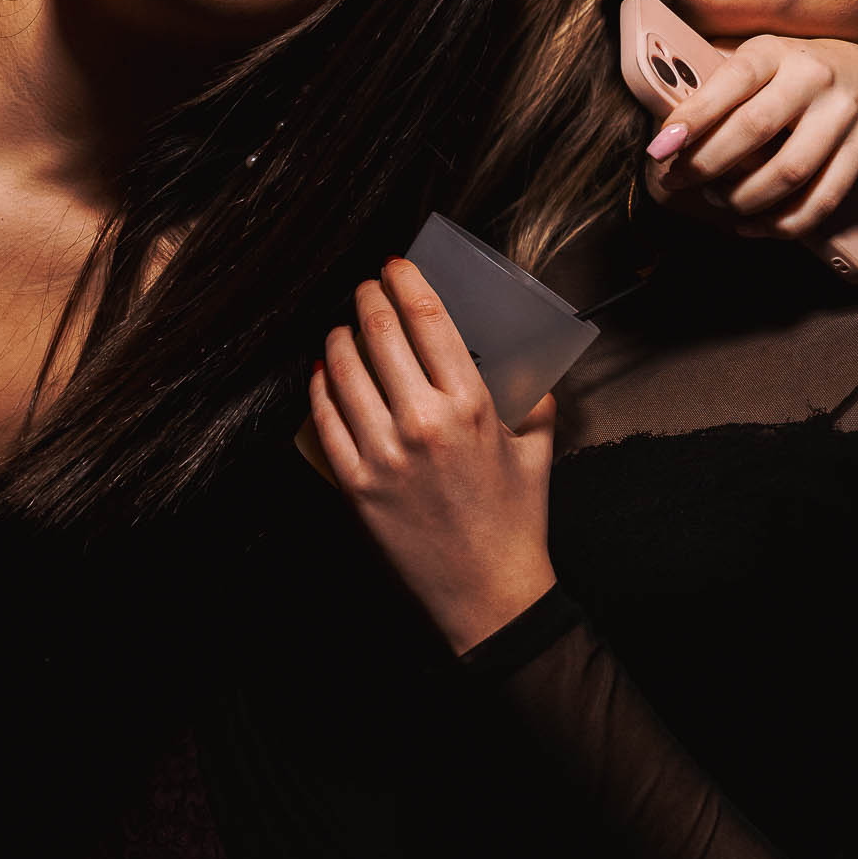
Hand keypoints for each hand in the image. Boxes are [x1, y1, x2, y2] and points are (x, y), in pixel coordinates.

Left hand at [309, 259, 556, 654]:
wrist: (488, 593)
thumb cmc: (515, 518)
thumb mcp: (536, 446)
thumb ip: (531, 394)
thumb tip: (521, 356)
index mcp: (470, 406)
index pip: (427, 319)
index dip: (406, 281)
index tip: (396, 265)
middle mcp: (422, 423)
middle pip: (378, 332)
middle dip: (367, 297)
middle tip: (366, 287)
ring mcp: (382, 454)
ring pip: (343, 368)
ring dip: (340, 335)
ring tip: (345, 327)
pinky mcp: (354, 484)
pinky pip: (324, 417)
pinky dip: (321, 385)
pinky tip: (325, 371)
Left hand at [643, 36, 857, 241]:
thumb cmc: (794, 76)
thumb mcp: (761, 63)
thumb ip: (720, 87)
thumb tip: (665, 130)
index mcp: (776, 51)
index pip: (733, 80)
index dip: (695, 116)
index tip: (660, 148)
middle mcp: (814, 76)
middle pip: (755, 129)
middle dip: (707, 164)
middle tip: (676, 182)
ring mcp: (843, 113)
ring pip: (789, 171)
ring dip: (743, 198)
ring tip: (715, 201)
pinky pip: (821, 199)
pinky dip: (782, 223)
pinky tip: (750, 225)